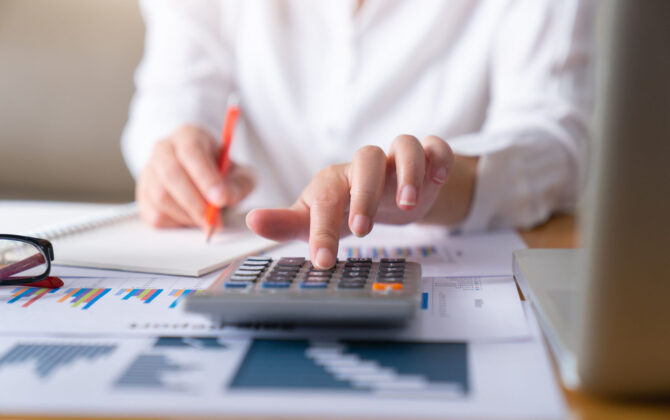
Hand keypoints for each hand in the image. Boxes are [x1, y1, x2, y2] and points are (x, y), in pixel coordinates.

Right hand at [136, 125, 254, 227]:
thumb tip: (225, 197)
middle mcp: (164, 149)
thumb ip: (238, 185)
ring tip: (206, 219)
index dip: (205, 176)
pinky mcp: (143, 197)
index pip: (191, 151)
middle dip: (194, 201)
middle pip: (170, 173)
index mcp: (189, 135)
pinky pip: (155, 215)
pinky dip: (177, 224)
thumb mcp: (240, 175)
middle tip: (213, 220)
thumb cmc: (222, 174)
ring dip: (187, 215)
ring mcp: (149, 172)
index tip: (220, 198)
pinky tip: (191, 219)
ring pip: (160, 197)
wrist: (204, 180)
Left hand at [246, 135, 454, 268]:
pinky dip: (438, 159)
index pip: (327, 196)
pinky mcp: (426, 159)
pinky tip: (436, 182)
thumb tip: (251, 221)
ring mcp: (397, 160)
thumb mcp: (318, 219)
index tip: (323, 260)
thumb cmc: (347, 207)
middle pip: (366, 159)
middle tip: (361, 230)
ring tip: (407, 205)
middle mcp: (366, 166)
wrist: (388, 198)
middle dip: (365, 193)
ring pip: (404, 146)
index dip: (322, 228)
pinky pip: (436, 147)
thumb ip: (287, 222)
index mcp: (337, 180)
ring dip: (408, 173)